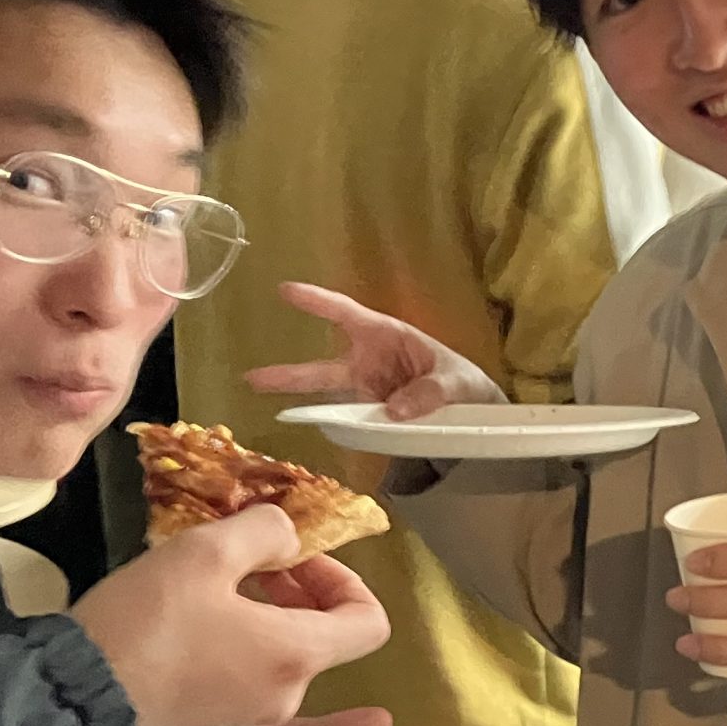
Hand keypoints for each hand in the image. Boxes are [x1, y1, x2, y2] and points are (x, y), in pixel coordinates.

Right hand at [74, 506, 390, 725]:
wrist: (70, 703)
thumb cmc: (140, 627)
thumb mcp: (203, 552)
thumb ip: (263, 531)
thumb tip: (287, 538)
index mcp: (296, 655)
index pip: (368, 620)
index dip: (342, 579)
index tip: (295, 558)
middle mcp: (283, 697)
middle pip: (321, 638)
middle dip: (296, 592)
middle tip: (247, 564)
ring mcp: (248, 722)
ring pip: (281, 663)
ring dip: (268, 624)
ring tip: (221, 596)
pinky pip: (276, 723)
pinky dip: (318, 719)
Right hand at [246, 281, 503, 419]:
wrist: (476, 411)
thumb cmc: (466, 381)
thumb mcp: (458, 382)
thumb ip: (432, 392)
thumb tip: (395, 410)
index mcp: (386, 336)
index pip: (346, 314)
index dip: (318, 302)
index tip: (285, 290)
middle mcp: (369, 362)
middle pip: (323, 368)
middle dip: (288, 374)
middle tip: (249, 377)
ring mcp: (369, 390)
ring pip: (330, 398)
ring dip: (304, 407)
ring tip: (275, 415)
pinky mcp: (374, 415)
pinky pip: (352, 422)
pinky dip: (341, 430)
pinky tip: (328, 435)